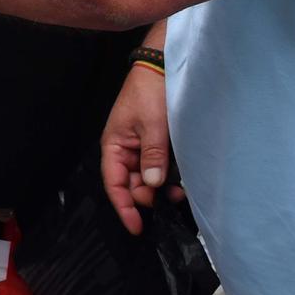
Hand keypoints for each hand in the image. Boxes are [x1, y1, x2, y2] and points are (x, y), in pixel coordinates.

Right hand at [100, 65, 180, 235]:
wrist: (162, 67)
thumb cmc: (150, 93)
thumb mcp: (152, 125)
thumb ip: (152, 157)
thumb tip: (153, 186)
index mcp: (114, 146)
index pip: (114, 184)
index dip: (124, 207)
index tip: (138, 227)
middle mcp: (124, 150)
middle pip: (132, 185)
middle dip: (148, 198)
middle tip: (171, 202)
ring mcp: (140, 148)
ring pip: (147, 179)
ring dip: (160, 189)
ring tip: (178, 193)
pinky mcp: (155, 144)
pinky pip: (158, 168)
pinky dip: (167, 177)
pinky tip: (179, 182)